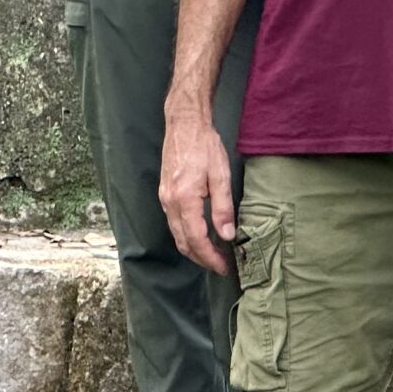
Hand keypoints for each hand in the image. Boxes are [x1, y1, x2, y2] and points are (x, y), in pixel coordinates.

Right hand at [158, 112, 238, 273]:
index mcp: (184, 199)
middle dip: (201, 258)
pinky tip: (201, 234)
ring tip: (213, 254)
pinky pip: (173, 223)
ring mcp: (165, 198)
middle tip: (220, 266)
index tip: (224, 267)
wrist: (184, 124)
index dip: (210, 257)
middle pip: (183, 242)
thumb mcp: (220, 175)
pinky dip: (186, 235)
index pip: (196, 239)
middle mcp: (170, 202)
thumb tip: (227, 235)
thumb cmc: (204, 145)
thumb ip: (223, 208)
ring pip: (176, 234)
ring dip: (193, 248)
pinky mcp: (165, 194)